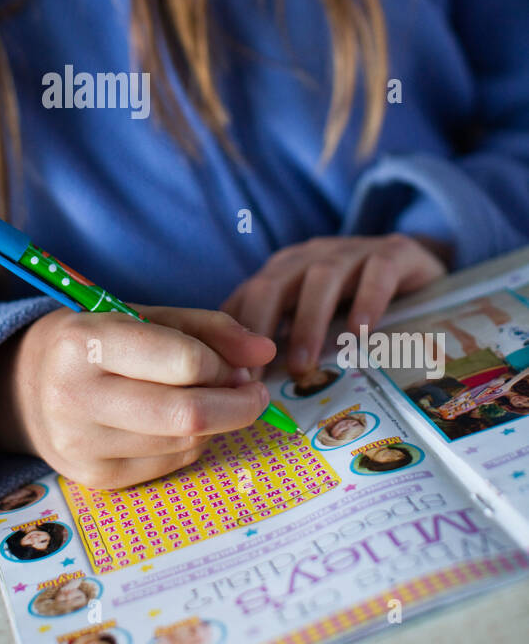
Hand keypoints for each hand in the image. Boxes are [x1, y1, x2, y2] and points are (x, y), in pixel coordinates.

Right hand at [0, 306, 275, 489]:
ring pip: (184, 442)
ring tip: (214, 400)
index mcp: (83, 342)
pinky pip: (169, 463)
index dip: (224, 363)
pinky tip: (180, 423)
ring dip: (217, 423)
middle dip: (238, 404)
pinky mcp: (93, 479)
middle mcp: (75, 397)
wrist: (22, 386)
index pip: (181, 361)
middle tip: (254, 391)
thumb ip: (206, 328)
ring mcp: (81, 445)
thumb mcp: (139, 314)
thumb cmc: (92, 340)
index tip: (239, 361)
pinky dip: (191, 442)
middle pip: (188, 413)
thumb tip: (266, 352)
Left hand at [220, 234, 449, 378]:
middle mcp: (310, 257)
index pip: (246, 296)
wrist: (414, 265)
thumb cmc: (355, 300)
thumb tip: (248, 391)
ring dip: (307, 323)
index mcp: (283, 271)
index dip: (232, 336)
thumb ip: (283, 341)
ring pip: (321, 279)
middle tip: (256, 376)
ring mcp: (351, 251)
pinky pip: (377, 272)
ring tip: (302, 366)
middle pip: (273, 283)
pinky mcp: (393, 253)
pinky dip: (366, 300)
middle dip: (259, 328)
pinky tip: (360, 333)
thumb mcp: (313, 316)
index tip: (229, 379)